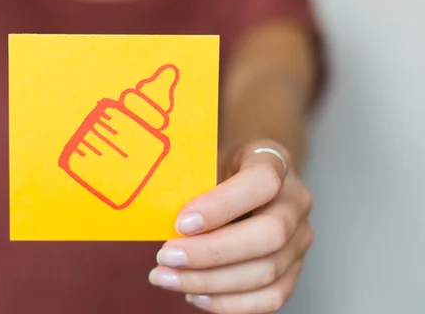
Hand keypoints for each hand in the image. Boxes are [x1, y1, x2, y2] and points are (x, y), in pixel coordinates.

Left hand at [149, 140, 312, 312]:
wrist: (245, 180)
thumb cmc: (220, 170)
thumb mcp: (206, 162)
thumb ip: (192, 184)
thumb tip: (162, 218)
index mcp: (275, 162)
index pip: (261, 182)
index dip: (222, 205)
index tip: (181, 223)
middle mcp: (296, 200)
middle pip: (270, 234)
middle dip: (211, 252)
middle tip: (166, 257)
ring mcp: (300, 238)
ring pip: (267, 272)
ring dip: (210, 282)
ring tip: (168, 278)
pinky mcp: (294, 269)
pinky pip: (270, 297)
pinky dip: (229, 302)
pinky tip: (194, 295)